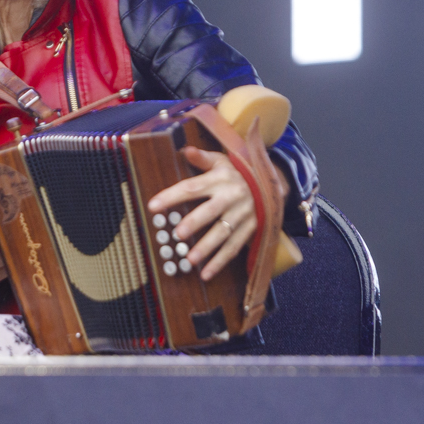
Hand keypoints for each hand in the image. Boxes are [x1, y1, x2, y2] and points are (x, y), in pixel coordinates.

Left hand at [147, 147, 255, 280]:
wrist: (271, 184)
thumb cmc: (237, 173)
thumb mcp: (222, 161)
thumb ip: (202, 158)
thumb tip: (186, 150)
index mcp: (220, 178)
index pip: (192, 187)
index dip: (172, 196)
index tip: (153, 206)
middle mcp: (232, 196)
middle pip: (210, 211)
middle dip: (194, 223)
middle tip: (177, 234)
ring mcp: (243, 214)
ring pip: (223, 233)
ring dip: (206, 247)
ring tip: (190, 259)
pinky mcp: (250, 229)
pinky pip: (234, 247)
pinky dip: (220, 262)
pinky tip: (206, 273)